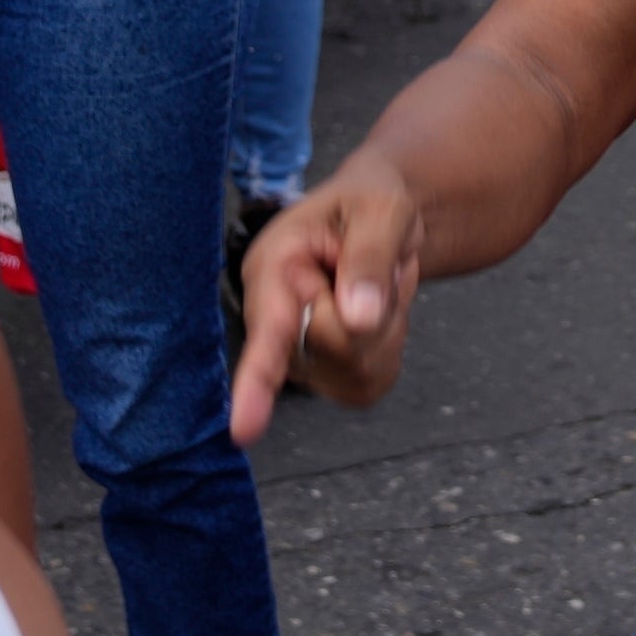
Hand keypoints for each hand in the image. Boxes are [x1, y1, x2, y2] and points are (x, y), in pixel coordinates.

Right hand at [231, 155, 419, 439]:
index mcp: (272, 268)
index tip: (244, 431)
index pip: (266, 333)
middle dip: (378, 309)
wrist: (380, 220)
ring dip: (388, 326)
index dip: (255, 384)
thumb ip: (369, 258)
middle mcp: (272, 318)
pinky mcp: (326, 375)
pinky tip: (378, 314)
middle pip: (340, 348)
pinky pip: (373, 382)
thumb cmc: (373, 204)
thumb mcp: (382, 210)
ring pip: (359, 368)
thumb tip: (358, 320)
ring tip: (375, 284)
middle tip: (379, 265)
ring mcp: (297, 353)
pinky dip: (391, 346)